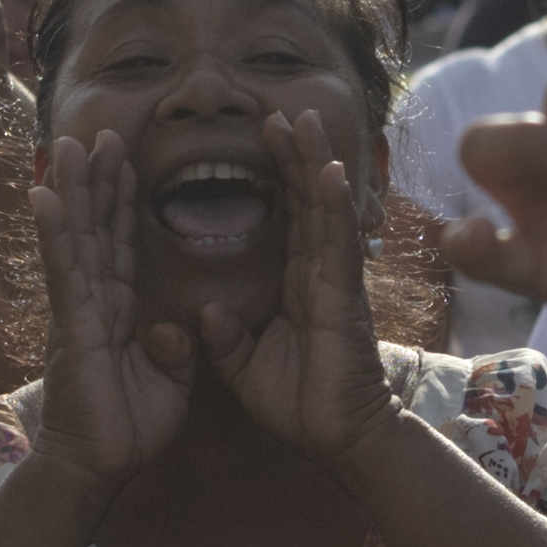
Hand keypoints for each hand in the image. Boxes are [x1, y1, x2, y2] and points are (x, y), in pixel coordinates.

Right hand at [27, 132, 194, 492]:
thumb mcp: (170, 382)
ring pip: (77, 238)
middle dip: (98, 180)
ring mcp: (79, 310)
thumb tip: (172, 327)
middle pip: (97, 228)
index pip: (123, 244)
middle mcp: (95, 301)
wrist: (98, 466)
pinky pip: (65, 272)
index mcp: (118, 309)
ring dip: (72, 190)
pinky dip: (56, 233)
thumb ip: (176, 350)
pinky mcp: (73, 327)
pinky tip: (46, 198)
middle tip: (98, 132)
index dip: (124, 202)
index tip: (125, 160)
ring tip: (68, 144)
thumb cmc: (128, 428)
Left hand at [202, 110, 394, 466]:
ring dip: (315, 163)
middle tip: (285, 109)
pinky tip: (331, 173)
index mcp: (296, 282)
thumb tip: (204, 311)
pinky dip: (333, 208)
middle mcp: (318, 272)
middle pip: (307, 200)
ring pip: (323, 210)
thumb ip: (225, 337)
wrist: (337, 437)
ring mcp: (333, 281)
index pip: (287, 216)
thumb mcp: (244, 366)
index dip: (279, 174)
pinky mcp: (342, 299)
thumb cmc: (299, 402)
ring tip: (306, 120)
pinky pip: (335, 245)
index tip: (267, 132)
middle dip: (297, 154)